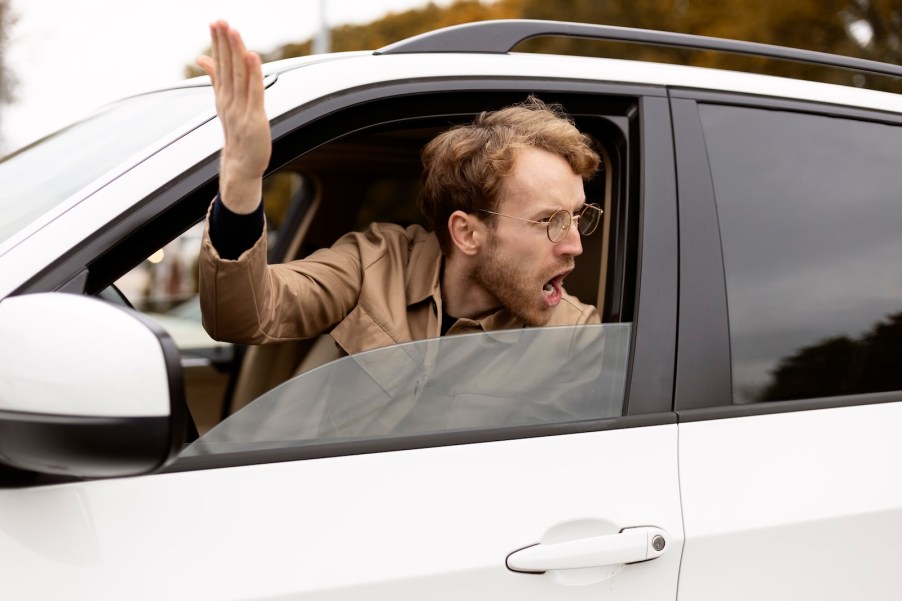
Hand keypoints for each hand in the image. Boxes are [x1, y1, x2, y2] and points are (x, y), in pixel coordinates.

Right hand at [197, 21, 270, 213]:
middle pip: (227, 67)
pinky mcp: (255, 119)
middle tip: (220, 21)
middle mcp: (229, 101)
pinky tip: (252, 57)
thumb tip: (201, 58)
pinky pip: (255, 93)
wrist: (241, 166)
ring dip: (236, 52)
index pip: (219, 65)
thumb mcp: (225, 105)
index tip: (215, 23)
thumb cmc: (237, 135)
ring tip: (233, 31)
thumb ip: (216, 79)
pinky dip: (254, 75)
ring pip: (238, 76)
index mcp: (223, 96)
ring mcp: (241, 110)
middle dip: (224, 43)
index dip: (218, 44)